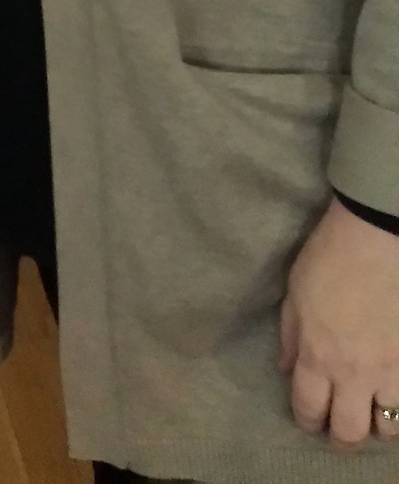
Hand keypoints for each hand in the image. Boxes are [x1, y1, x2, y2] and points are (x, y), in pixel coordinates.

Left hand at [281, 196, 398, 448]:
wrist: (378, 236)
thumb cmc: (331, 257)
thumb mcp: (296, 293)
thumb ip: (291, 336)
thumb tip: (286, 369)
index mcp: (318, 356)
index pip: (309, 410)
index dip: (308, 420)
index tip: (310, 417)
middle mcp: (354, 374)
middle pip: (348, 433)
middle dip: (341, 436)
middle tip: (341, 425)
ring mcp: (390, 371)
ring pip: (387, 427)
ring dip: (377, 423)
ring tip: (372, 408)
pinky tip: (393, 391)